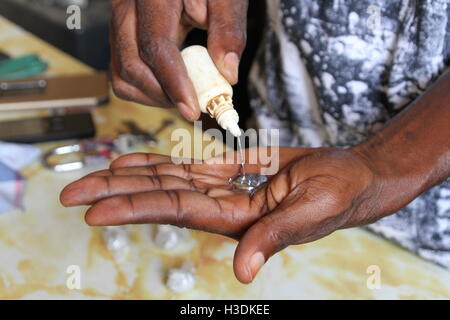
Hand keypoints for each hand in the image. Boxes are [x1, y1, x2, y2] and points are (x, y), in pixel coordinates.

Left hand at [61, 147, 387, 283]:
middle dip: (117, 193)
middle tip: (71, 192)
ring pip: (170, 181)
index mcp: (239, 220)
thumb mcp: (314, 211)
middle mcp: (223, 207)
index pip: (176, 211)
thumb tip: (243, 271)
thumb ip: (276, 237)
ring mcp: (226, 190)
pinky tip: (137, 162)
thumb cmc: (341, 193)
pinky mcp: (234, 174)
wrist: (353, 178)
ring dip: (132, 177)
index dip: (135, 207)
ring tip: (96, 174)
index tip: (93, 209)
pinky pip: (191, 168)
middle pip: (161, 197)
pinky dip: (162, 164)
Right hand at [109, 0, 247, 120]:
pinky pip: (121, 72)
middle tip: (193, 106)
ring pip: (122, 73)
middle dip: (163, 95)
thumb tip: (227, 74)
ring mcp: (119, 21)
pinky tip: (170, 88)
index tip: (192, 109)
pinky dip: (145, 89)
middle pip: (132, 64)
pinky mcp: (120, 35)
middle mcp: (127, 6)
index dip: (174, 83)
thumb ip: (228, 28)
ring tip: (184, 96)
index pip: (156, 45)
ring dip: (153, 95)